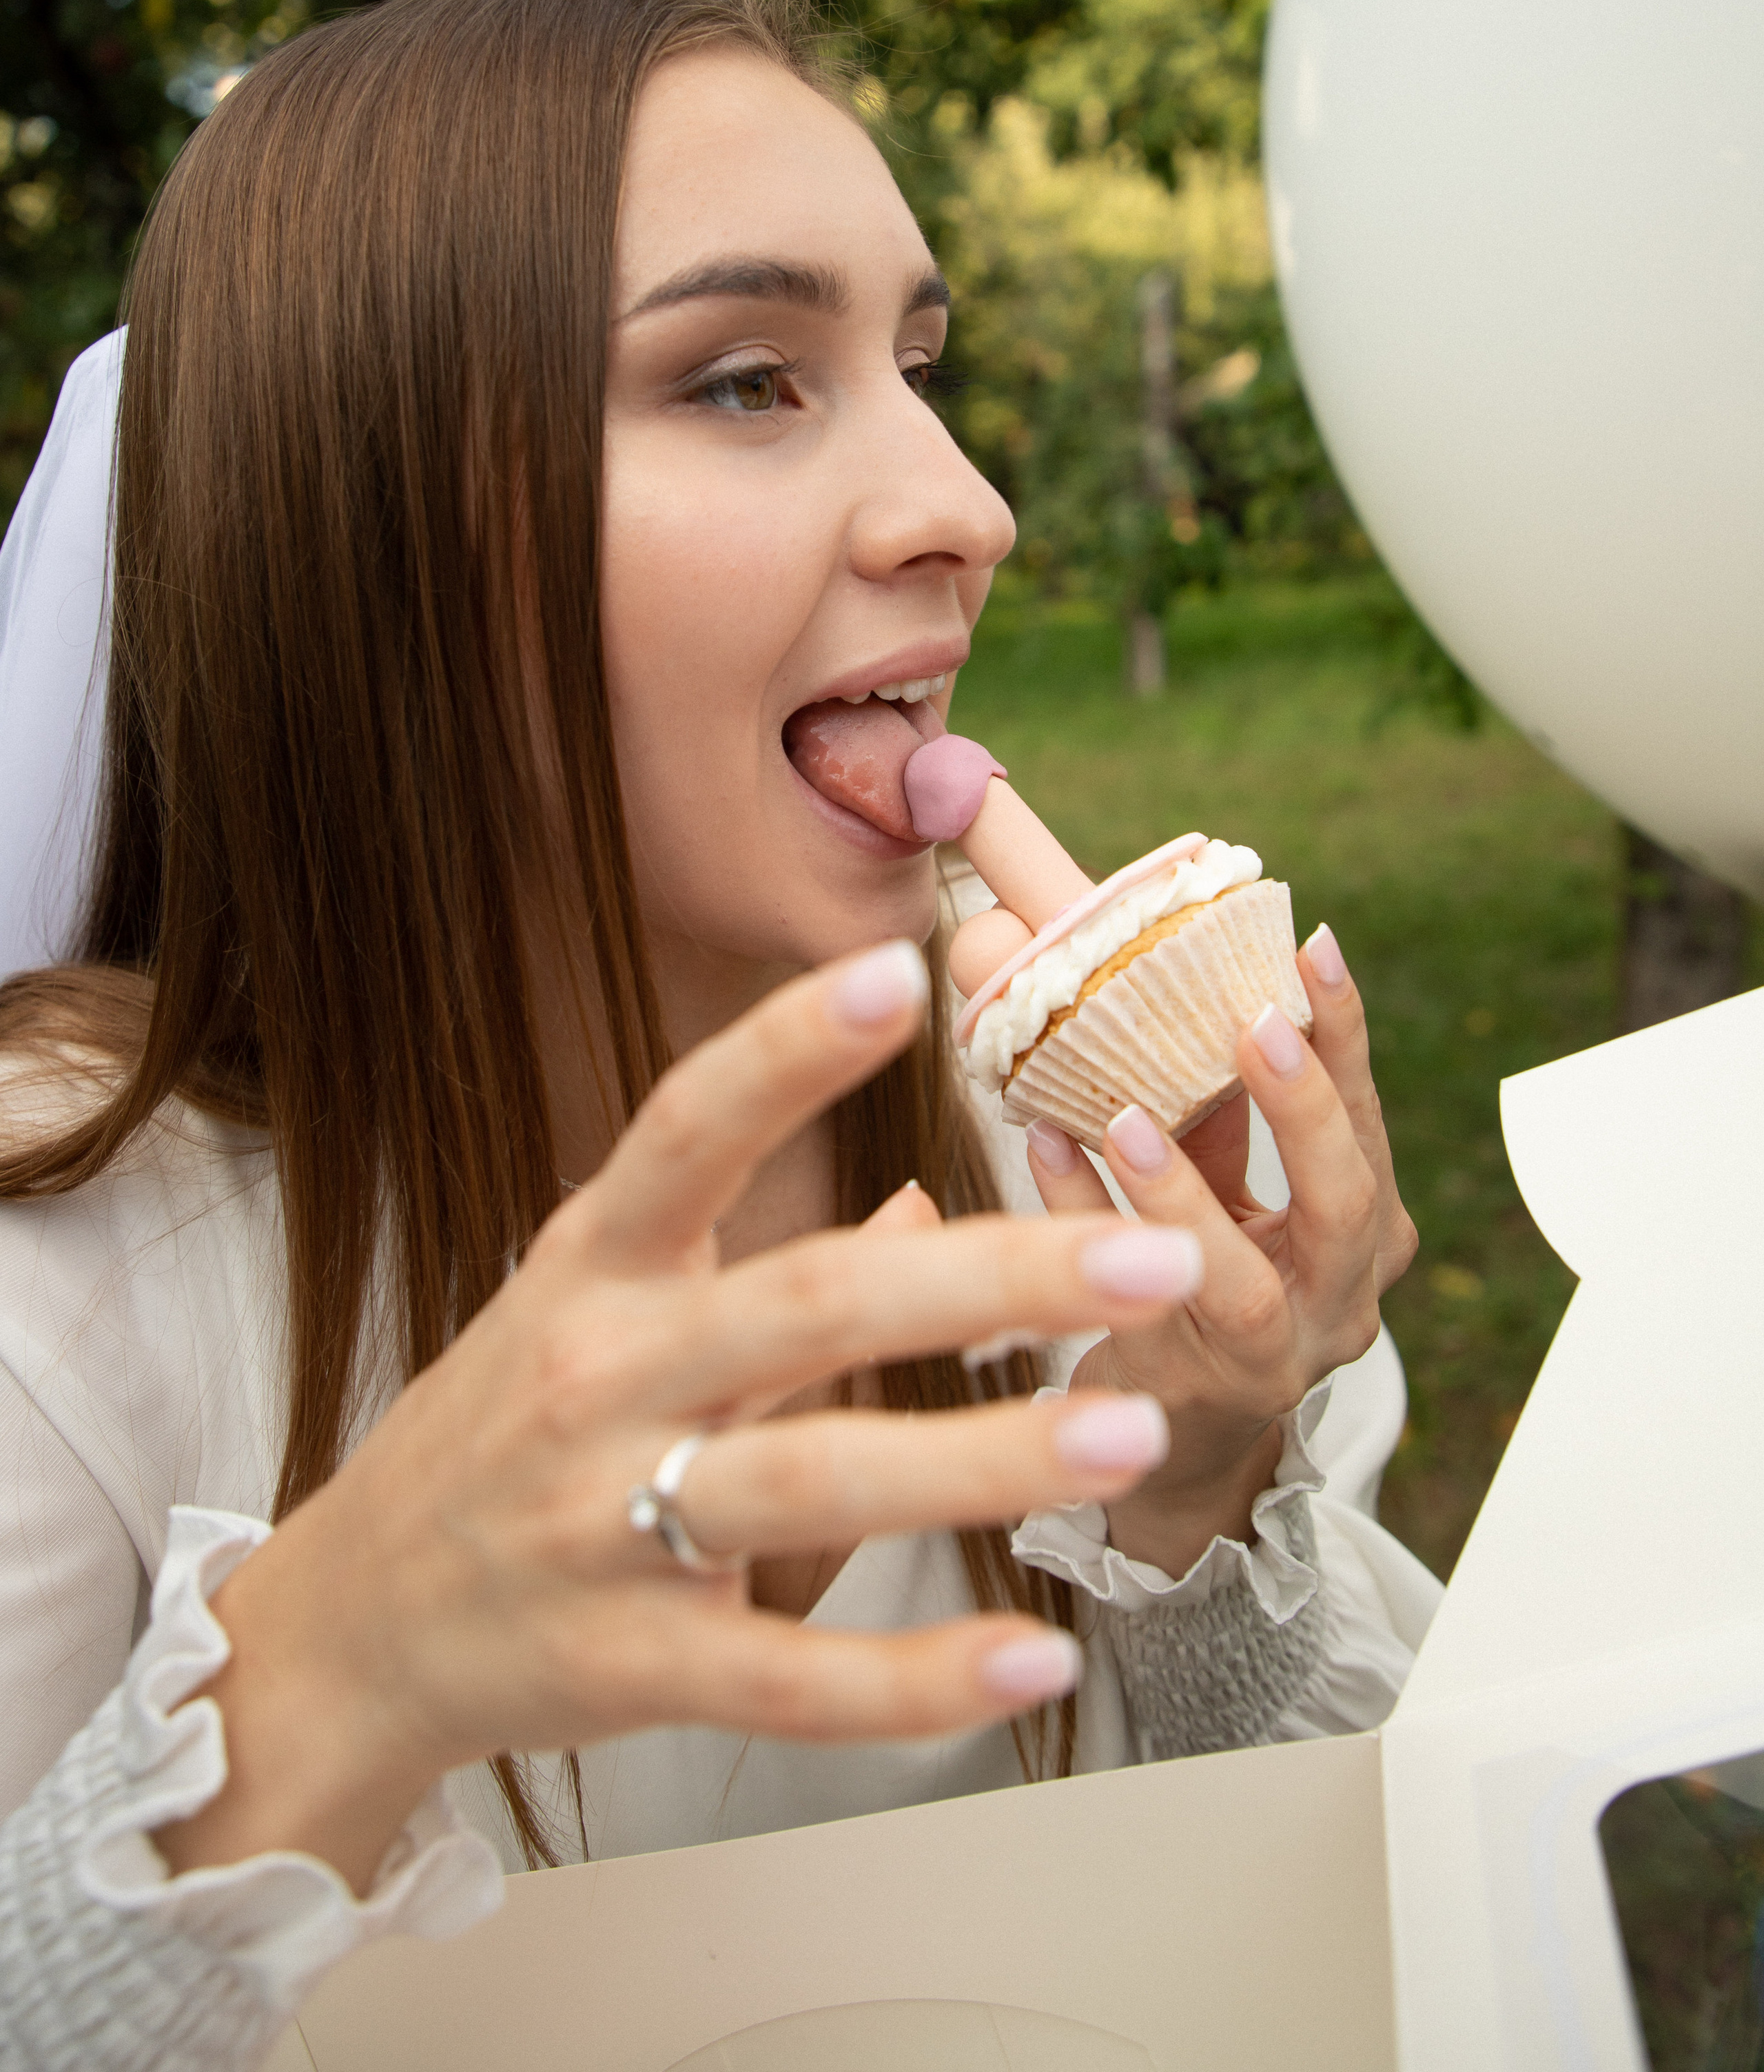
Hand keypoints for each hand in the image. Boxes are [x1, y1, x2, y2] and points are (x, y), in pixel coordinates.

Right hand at [159, 941, 1201, 1889]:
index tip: (905, 974)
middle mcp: (599, 1377)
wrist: (353, 1624)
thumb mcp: (607, 1314)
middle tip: (1150, 1256)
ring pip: (814, 1480)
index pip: (686, 1133)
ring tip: (1132, 1433)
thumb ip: (759, 1259)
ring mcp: (607, 1524)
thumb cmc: (505, 1434)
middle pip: (807, 1305)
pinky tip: (1030, 1656)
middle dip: (989, 1277)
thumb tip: (921, 1201)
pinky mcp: (632, 1664)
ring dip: (982, 1457)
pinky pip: (788, 1675)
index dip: (786, 1052)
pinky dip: (913, 1677)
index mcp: (594, 1270)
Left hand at [1024, 922, 1415, 1577]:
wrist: (1182, 1436)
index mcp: (1365, 1230)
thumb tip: (1165, 973)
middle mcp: (1342, 1298)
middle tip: (1253, 1022)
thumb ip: (1218, 1112)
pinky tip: (1042, 1150)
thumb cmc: (1204, 1277)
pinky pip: (1133, 1307)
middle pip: (1348, 1203)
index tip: (1312, 945)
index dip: (1346, 1035)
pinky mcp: (1191, 1398)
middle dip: (1305, 1108)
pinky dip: (1087, 1225)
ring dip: (1184, 1194)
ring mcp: (1275, 1360)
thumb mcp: (1227, 1189)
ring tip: (1124, 1115)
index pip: (1368, 1120)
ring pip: (1246, 1286)